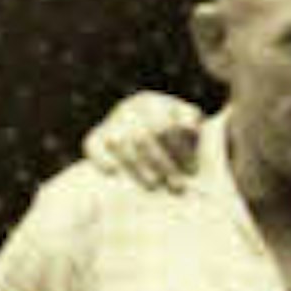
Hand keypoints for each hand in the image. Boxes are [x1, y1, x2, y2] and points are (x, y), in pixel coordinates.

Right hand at [83, 91, 201, 189]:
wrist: (151, 154)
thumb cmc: (181, 147)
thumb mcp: (194, 135)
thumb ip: (198, 129)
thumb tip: (192, 126)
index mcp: (157, 103)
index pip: (166, 123)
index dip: (180, 149)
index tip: (193, 171)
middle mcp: (133, 107)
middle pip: (144, 135)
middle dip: (163, 163)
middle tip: (178, 186)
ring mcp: (113, 120)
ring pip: (120, 140)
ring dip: (137, 166)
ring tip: (155, 185)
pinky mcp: (95, 137)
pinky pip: (92, 144)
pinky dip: (100, 157)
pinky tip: (113, 173)